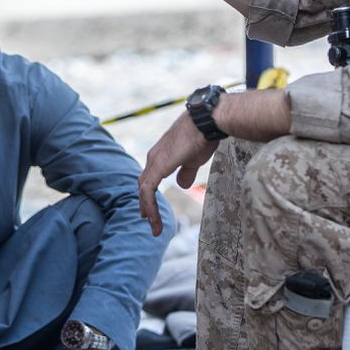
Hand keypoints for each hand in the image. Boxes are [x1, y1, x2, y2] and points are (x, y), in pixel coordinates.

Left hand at [138, 109, 218, 235]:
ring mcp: (154, 161)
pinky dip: (149, 205)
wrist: (206, 121)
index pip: (149, 178)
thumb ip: (185, 172)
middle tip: (147, 220)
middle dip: (145, 203)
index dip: (148, 194)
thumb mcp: (193, 159)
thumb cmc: (203, 136)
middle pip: (143, 184)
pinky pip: (148, 190)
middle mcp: (153, 157)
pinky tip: (152, 218)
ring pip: (144, 190)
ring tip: (153, 227)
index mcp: (160, 155)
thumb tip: (181, 185)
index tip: (150, 210)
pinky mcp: (158, 166)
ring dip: (148, 209)